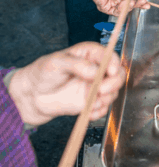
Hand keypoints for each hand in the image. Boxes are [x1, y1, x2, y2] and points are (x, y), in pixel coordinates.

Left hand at [8, 42, 124, 124]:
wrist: (32, 96)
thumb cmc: (42, 72)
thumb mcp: (57, 62)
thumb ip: (77, 65)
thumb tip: (95, 72)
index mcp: (90, 54)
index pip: (110, 56)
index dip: (113, 64)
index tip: (110, 72)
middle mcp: (96, 69)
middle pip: (118, 74)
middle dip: (114, 83)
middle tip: (102, 91)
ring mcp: (94, 87)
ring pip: (113, 92)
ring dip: (105, 99)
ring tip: (90, 102)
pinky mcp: (90, 102)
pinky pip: (103, 108)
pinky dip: (98, 112)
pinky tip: (86, 112)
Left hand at [75, 0, 148, 15]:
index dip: (140, 2)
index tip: (146, 3)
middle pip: (130, 6)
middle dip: (137, 5)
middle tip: (143, 3)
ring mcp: (112, 4)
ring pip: (124, 10)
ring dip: (130, 7)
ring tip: (132, 2)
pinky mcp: (105, 8)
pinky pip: (115, 12)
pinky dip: (121, 9)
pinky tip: (124, 4)